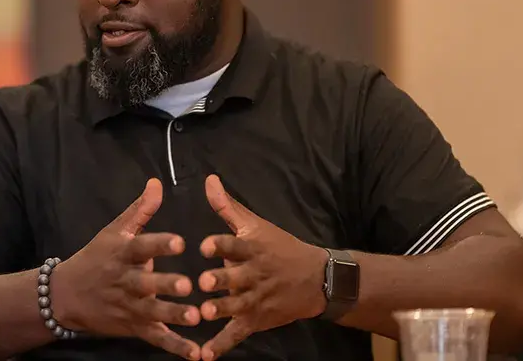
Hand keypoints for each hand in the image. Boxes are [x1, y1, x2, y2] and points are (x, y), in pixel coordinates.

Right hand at [52, 178, 202, 359]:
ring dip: (174, 315)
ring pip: (153, 312)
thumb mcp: (114, 231)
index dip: (159, 244)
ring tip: (195, 317)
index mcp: (122, 254)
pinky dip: (175, 346)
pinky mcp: (134, 327)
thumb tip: (158, 183)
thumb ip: (140, 210)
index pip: (141, 247)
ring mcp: (129, 307)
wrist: (66, 296)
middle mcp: (125, 281)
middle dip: (166, 285)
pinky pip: (156, 338)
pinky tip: (195, 353)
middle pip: (146, 284)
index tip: (180, 242)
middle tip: (188, 285)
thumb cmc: (95, 258)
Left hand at [196, 175, 328, 360]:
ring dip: (221, 310)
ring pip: (236, 305)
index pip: (235, 244)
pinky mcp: (256, 320)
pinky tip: (205, 355)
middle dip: (221, 280)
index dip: (220, 245)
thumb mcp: (256, 225)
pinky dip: (222, 345)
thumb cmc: (279, 247)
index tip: (204, 245)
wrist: (318, 279)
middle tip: (204, 281)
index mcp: (252, 249)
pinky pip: (237, 334)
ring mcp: (256, 299)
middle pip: (236, 277)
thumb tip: (208, 180)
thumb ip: (227, 206)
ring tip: (204, 313)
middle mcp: (253, 274)